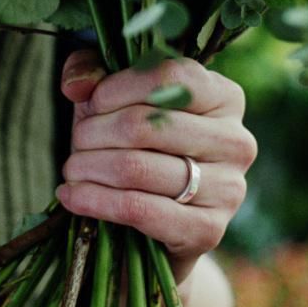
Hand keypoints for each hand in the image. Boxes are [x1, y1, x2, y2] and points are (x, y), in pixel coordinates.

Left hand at [57, 49, 256, 283]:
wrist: (153, 232)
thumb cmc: (135, 152)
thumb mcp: (114, 104)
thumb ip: (92, 74)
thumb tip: (76, 84)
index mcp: (224, 98)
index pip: (169, 77)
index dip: (117, 88)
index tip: (89, 105)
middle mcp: (236, 141)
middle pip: (146, 124)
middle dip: (93, 134)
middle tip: (74, 147)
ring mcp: (228, 188)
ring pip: (136, 167)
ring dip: (88, 168)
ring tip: (71, 171)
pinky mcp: (208, 230)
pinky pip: (138, 209)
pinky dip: (95, 201)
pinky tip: (71, 196)